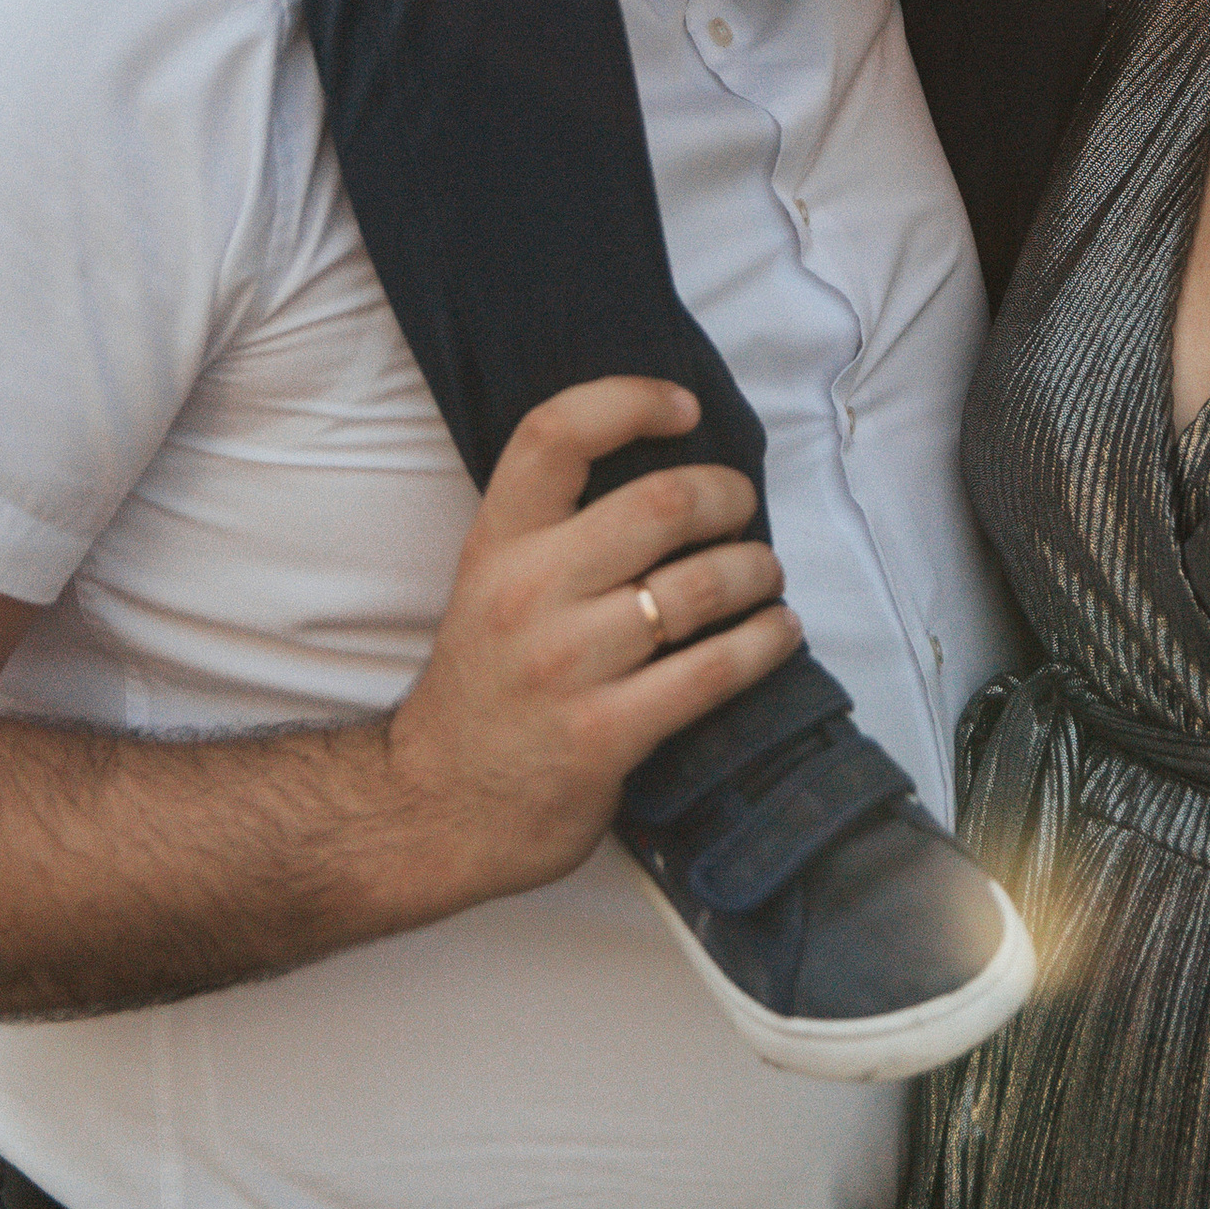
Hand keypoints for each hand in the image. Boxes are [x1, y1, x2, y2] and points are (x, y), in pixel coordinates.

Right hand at [386, 379, 798, 910]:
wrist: (430, 808)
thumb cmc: (483, 687)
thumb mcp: (491, 586)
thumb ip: (558, 533)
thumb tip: (673, 483)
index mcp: (496, 543)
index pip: (557, 433)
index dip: (631, 400)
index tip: (684, 409)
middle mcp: (528, 592)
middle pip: (661, 503)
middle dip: (728, 497)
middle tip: (745, 511)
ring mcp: (566, 664)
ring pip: (700, 586)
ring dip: (757, 572)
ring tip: (766, 577)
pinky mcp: (604, 733)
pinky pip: (713, 670)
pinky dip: (764, 642)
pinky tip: (778, 634)